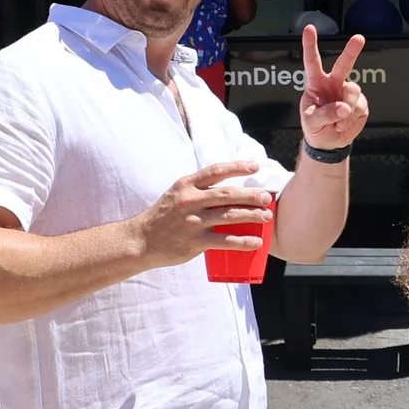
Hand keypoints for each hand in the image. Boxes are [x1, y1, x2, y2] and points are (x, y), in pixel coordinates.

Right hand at [132, 160, 273, 268]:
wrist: (141, 240)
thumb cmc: (163, 216)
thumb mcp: (176, 194)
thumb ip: (198, 189)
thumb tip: (228, 189)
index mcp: (186, 185)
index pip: (216, 171)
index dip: (237, 167)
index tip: (255, 166)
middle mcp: (190, 201)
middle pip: (227, 194)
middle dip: (251, 195)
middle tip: (267, 197)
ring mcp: (193, 221)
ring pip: (229, 216)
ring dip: (252, 215)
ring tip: (267, 216)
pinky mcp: (195, 242)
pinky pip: (225, 241)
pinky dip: (243, 241)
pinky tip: (256, 242)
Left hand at [298, 25, 370, 150]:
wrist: (328, 143)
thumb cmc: (315, 127)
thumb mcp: (312, 122)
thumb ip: (325, 113)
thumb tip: (344, 107)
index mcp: (316, 83)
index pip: (312, 61)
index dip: (310, 45)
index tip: (309, 28)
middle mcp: (333, 83)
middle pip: (343, 64)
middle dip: (351, 51)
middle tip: (359, 38)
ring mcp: (347, 92)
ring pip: (353, 92)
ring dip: (347, 110)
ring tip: (338, 122)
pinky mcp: (360, 103)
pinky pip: (360, 107)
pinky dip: (352, 119)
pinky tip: (344, 124)